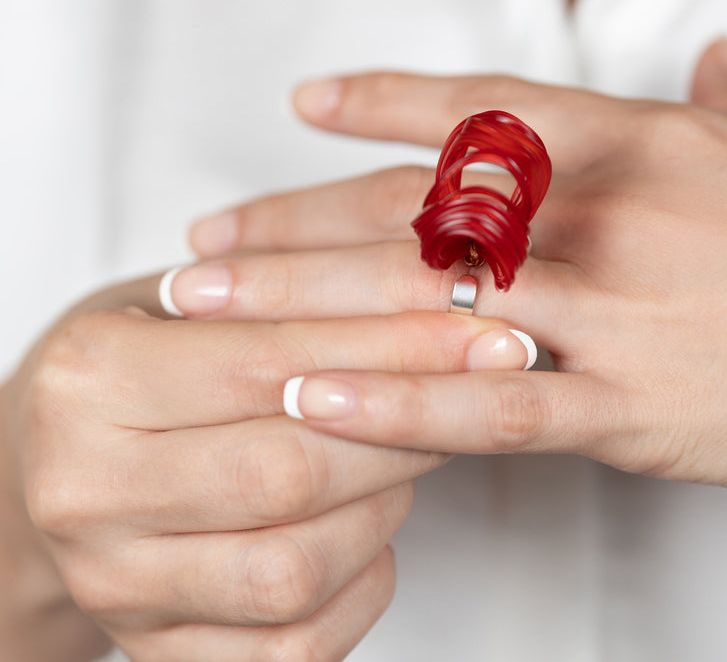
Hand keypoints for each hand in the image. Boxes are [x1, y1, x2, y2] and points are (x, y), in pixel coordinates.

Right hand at [1, 275, 528, 660]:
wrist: (43, 467)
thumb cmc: (134, 368)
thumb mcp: (185, 305)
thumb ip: (290, 299)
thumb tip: (429, 296)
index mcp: (93, 379)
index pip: (277, 362)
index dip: (398, 350)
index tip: (486, 337)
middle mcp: (87, 489)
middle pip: (293, 470)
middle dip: (409, 429)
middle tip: (470, 393)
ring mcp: (116, 584)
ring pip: (297, 567)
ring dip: (384, 506)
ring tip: (404, 456)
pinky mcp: (157, 651)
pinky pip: (293, 645)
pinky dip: (360, 583)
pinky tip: (366, 528)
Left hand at [185, 40, 726, 501]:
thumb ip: (720, 109)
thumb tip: (710, 58)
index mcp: (632, 147)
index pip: (479, 111)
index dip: (385, 102)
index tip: (305, 103)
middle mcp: (600, 218)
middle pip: (409, 216)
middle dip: (289, 229)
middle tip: (197, 248)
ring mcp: (609, 314)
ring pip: (423, 306)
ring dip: (301, 312)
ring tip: (208, 317)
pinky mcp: (630, 410)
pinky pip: (490, 407)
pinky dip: (397, 408)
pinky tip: (314, 406)